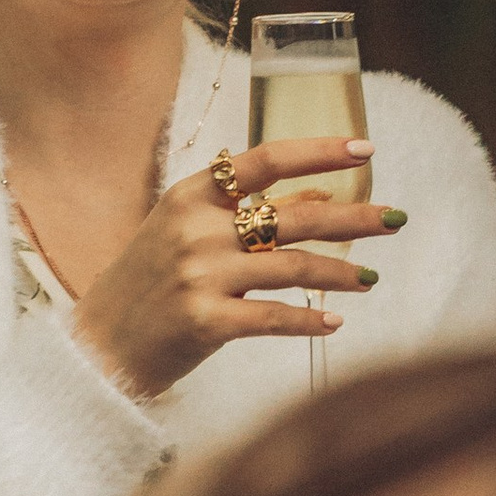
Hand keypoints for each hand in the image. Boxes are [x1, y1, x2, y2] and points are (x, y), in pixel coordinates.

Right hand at [70, 136, 392, 404]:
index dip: (319, 151)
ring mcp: (199, 275)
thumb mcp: (187, 233)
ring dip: (341, 272)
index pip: (265, 160)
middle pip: (292, 215)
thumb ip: (246, 212)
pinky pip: (273, 317)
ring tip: (372, 278)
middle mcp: (195, 229)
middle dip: (353, 217)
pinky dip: (309, 320)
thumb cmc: (148, 285)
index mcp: (191, 196)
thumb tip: (320, 196)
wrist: (99, 348)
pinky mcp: (204, 322)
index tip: (365, 148)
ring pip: (291, 267)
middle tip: (396, 218)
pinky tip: (335, 322)